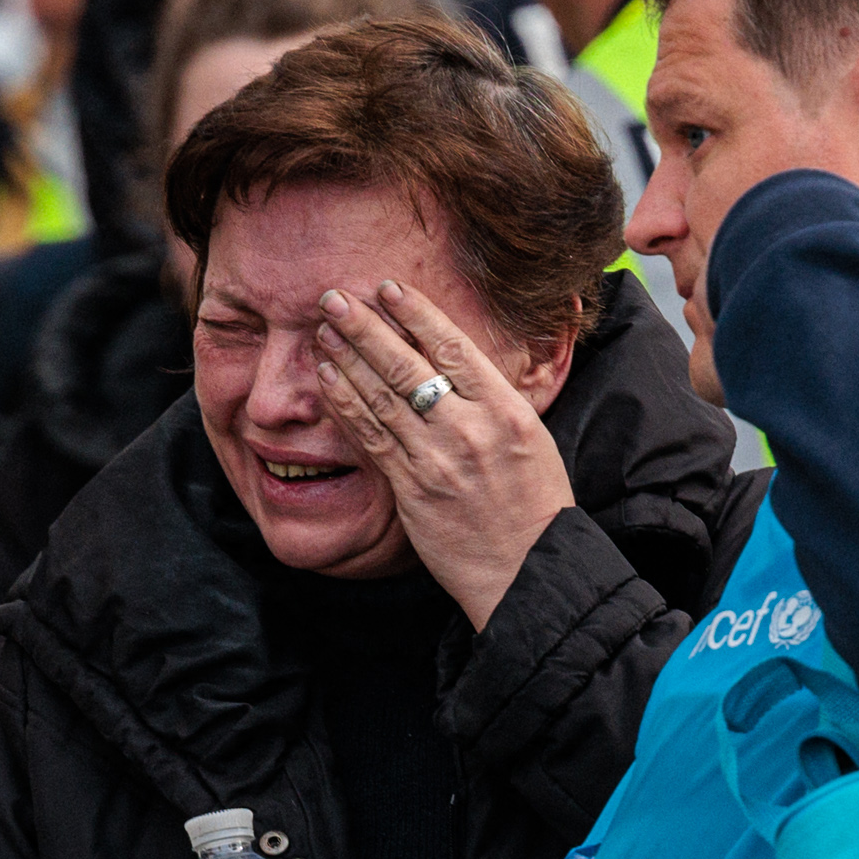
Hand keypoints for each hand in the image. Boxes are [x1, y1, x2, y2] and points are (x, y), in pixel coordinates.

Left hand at [313, 280, 574, 629]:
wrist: (529, 570)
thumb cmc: (535, 504)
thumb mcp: (532, 438)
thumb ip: (495, 400)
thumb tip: (460, 361)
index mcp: (506, 410)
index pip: (454, 346)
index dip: (417, 312)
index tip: (389, 288)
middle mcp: (470, 429)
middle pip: (408, 363)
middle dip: (366, 325)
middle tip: (334, 297)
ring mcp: (437, 459)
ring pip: (381, 397)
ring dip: (346, 358)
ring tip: (323, 330)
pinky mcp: (411, 489)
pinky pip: (371, 437)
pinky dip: (346, 404)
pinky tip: (327, 379)